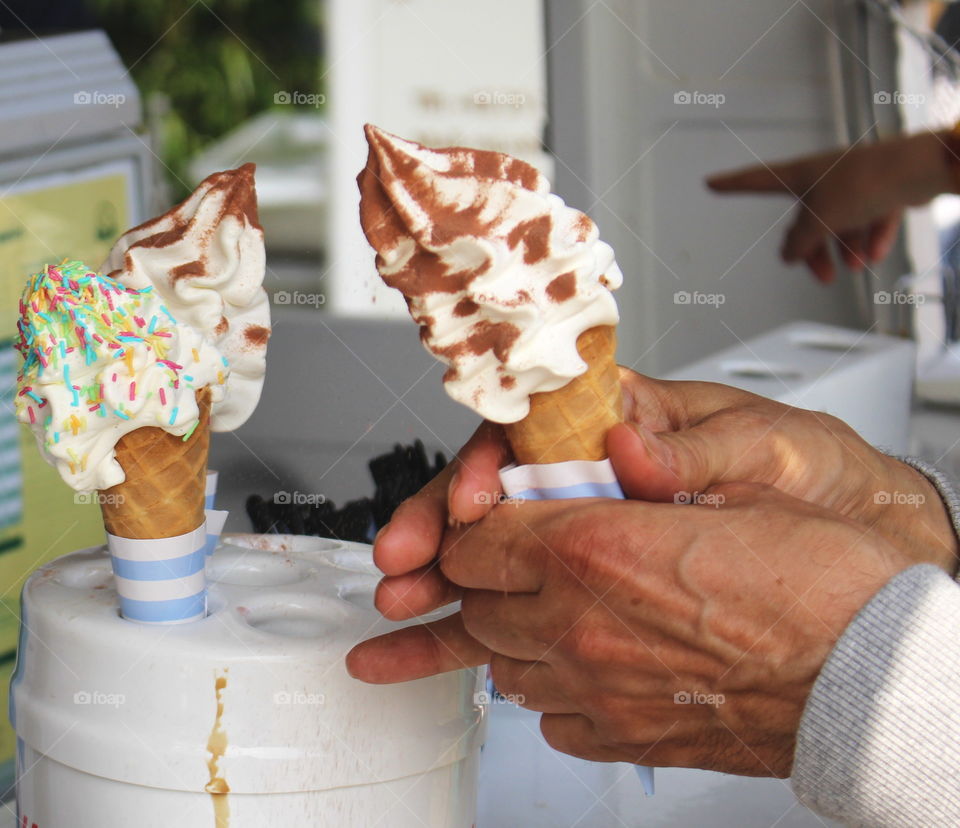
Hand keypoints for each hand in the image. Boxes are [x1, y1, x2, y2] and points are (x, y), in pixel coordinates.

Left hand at [353, 483, 913, 775]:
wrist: (873, 676)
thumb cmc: (819, 580)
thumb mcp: (718, 492)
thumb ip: (631, 485)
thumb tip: (591, 467)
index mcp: (596, 544)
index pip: (480, 529)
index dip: (470, 519)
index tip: (472, 518)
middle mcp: (579, 620)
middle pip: (476, 597)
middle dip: (470, 578)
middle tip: (457, 571)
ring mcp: (595, 687)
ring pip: (500, 659)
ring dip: (493, 634)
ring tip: (451, 633)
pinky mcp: (621, 735)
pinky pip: (547, 715)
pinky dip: (543, 690)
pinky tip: (555, 676)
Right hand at [363, 371, 955, 642]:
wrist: (846, 526)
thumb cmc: (802, 469)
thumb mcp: (760, 447)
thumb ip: (693, 448)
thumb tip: (629, 442)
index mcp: (620, 421)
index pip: (532, 433)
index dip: (491, 469)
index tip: (475, 505)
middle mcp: (591, 472)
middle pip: (494, 495)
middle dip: (442, 529)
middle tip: (405, 563)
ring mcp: (586, 527)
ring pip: (496, 551)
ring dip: (444, 579)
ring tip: (402, 604)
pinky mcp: (590, 576)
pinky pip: (521, 596)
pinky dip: (477, 618)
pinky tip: (438, 638)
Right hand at [707, 130, 955, 281]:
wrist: (918, 169)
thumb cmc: (863, 185)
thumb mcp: (819, 221)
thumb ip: (798, 243)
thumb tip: (789, 255)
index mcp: (800, 174)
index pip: (755, 180)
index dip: (731, 184)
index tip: (710, 183)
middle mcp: (824, 175)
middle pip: (807, 219)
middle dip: (816, 250)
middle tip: (823, 276)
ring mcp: (853, 181)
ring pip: (840, 223)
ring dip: (846, 248)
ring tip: (854, 267)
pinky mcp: (882, 188)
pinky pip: (869, 218)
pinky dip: (871, 238)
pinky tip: (875, 255)